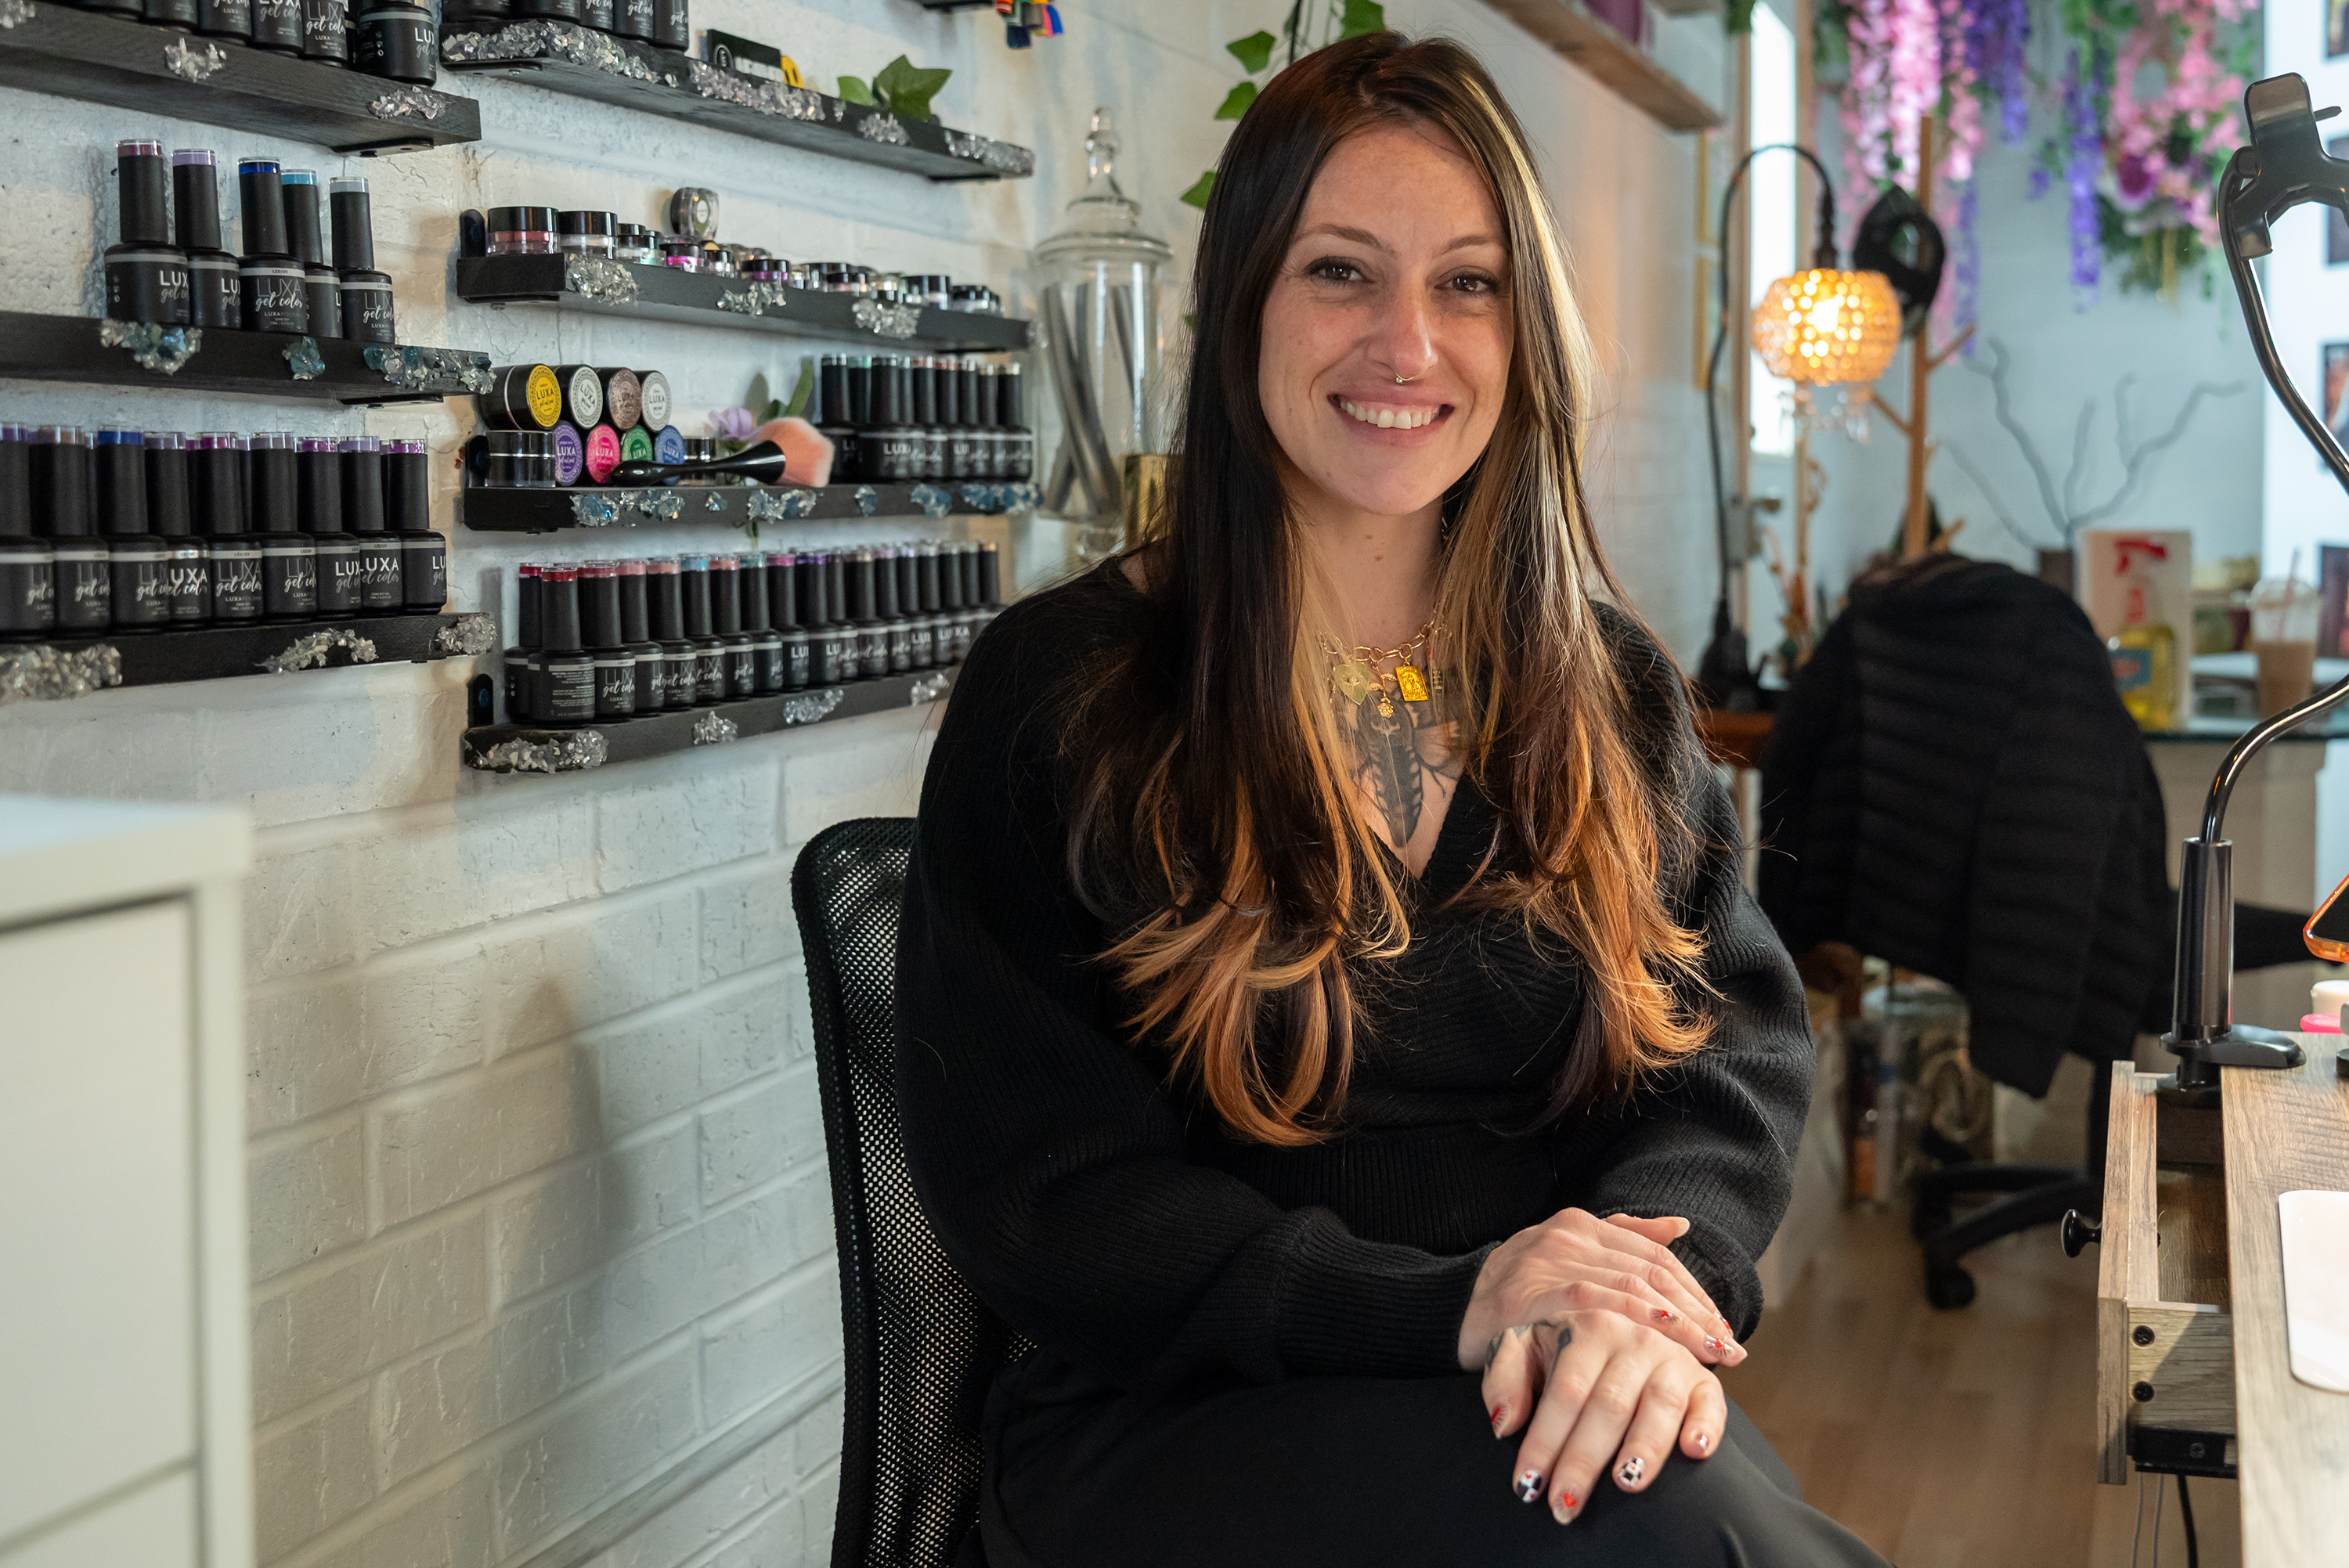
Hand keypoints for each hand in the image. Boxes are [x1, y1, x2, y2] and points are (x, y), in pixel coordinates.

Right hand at [1456, 1208, 1744, 1371]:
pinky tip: (1661, 1330)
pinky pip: (1591, 1304)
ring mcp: (1548, 1264)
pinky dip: (1631, 1315)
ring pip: (1628, 1286)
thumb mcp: (1566, 1256)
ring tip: (1707, 1352)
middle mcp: (1567, 1237)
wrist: (1447, 1306)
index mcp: (1579, 1225)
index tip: (1722, 1328)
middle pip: (1649, 1271)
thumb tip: (1680, 1225)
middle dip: (1695, 1313)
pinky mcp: (1530, 1295)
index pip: (1653, 1255)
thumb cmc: (1514, 1291)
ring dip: (1674, 1323)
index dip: (1693, 1291)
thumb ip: (1620, 1237)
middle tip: (1727, 1350)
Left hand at [1481, 1310, 1723, 1522]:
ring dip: (1645, 1446)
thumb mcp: (1522, 1346)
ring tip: (1626, 1483)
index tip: (1528, 1483)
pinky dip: (1706, 1426)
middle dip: (1583, 1461)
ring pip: (1660, 1404)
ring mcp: (1670, 1356)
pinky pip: (1711, 1400)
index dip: (1545, 1441)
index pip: (1564, 1393)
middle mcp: (1632, 1338)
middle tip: (1564, 1504)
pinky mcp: (1701, 1376)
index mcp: (1586, 1328)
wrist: (1612, 1316)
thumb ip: (1503, 1377)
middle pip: (1607, 1405)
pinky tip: (1694, 1452)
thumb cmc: (1561, 1347)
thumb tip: (1504, 1423)